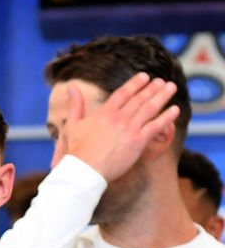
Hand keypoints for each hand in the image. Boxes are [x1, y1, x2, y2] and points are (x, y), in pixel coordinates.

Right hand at [58, 72, 179, 181]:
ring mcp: (129, 129)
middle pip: (139, 98)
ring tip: (171, 88)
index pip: (123, 93)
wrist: (84, 170)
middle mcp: (119, 118)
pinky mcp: (137, 141)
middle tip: (162, 81)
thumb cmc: (76, 151)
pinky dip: (167, 117)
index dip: (135, 84)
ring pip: (150, 108)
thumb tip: (71, 87)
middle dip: (152, 88)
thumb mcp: (72, 124)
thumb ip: (75, 104)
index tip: (145, 77)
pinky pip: (156, 126)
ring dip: (162, 96)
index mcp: (104, 113)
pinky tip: (175, 110)